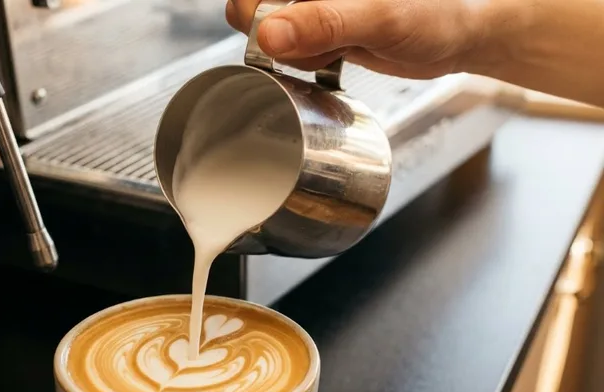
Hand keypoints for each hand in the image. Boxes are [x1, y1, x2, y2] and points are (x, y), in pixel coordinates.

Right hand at [225, 0, 489, 78]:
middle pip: (254, 8)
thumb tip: (268, 34)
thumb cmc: (438, 12)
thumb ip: (322, 24)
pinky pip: (291, 46)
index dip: (255, 12)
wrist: (463, 34)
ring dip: (296, 52)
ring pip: (270, 32)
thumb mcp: (380, 19)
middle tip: (316, 45)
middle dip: (277, 37)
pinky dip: (307, 59)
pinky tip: (336, 55)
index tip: (275, 35)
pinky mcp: (320, 24)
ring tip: (335, 49)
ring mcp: (313, 4)